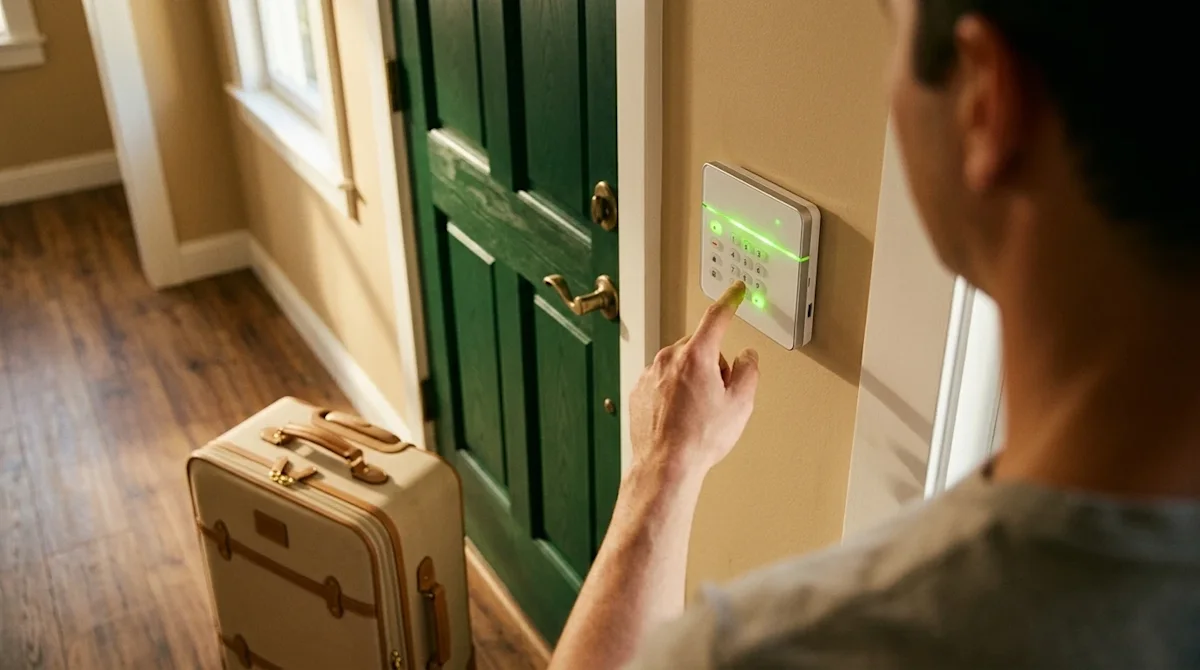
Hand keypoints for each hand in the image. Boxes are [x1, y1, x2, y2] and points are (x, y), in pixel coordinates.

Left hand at [629, 281, 759, 478]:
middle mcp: (669, 359)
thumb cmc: (699, 438)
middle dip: (712, 364)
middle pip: (699, 348)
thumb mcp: (740, 404)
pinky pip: (662, 380)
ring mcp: (650, 373)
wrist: (666, 464)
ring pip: (679, 365)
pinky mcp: (639, 389)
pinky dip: (672, 392)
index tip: (736, 290)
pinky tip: (679, 416)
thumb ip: (748, 371)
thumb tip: (746, 357)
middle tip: (717, 396)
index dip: (730, 300)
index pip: (717, 317)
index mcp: (696, 356)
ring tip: (696, 413)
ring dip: (691, 379)